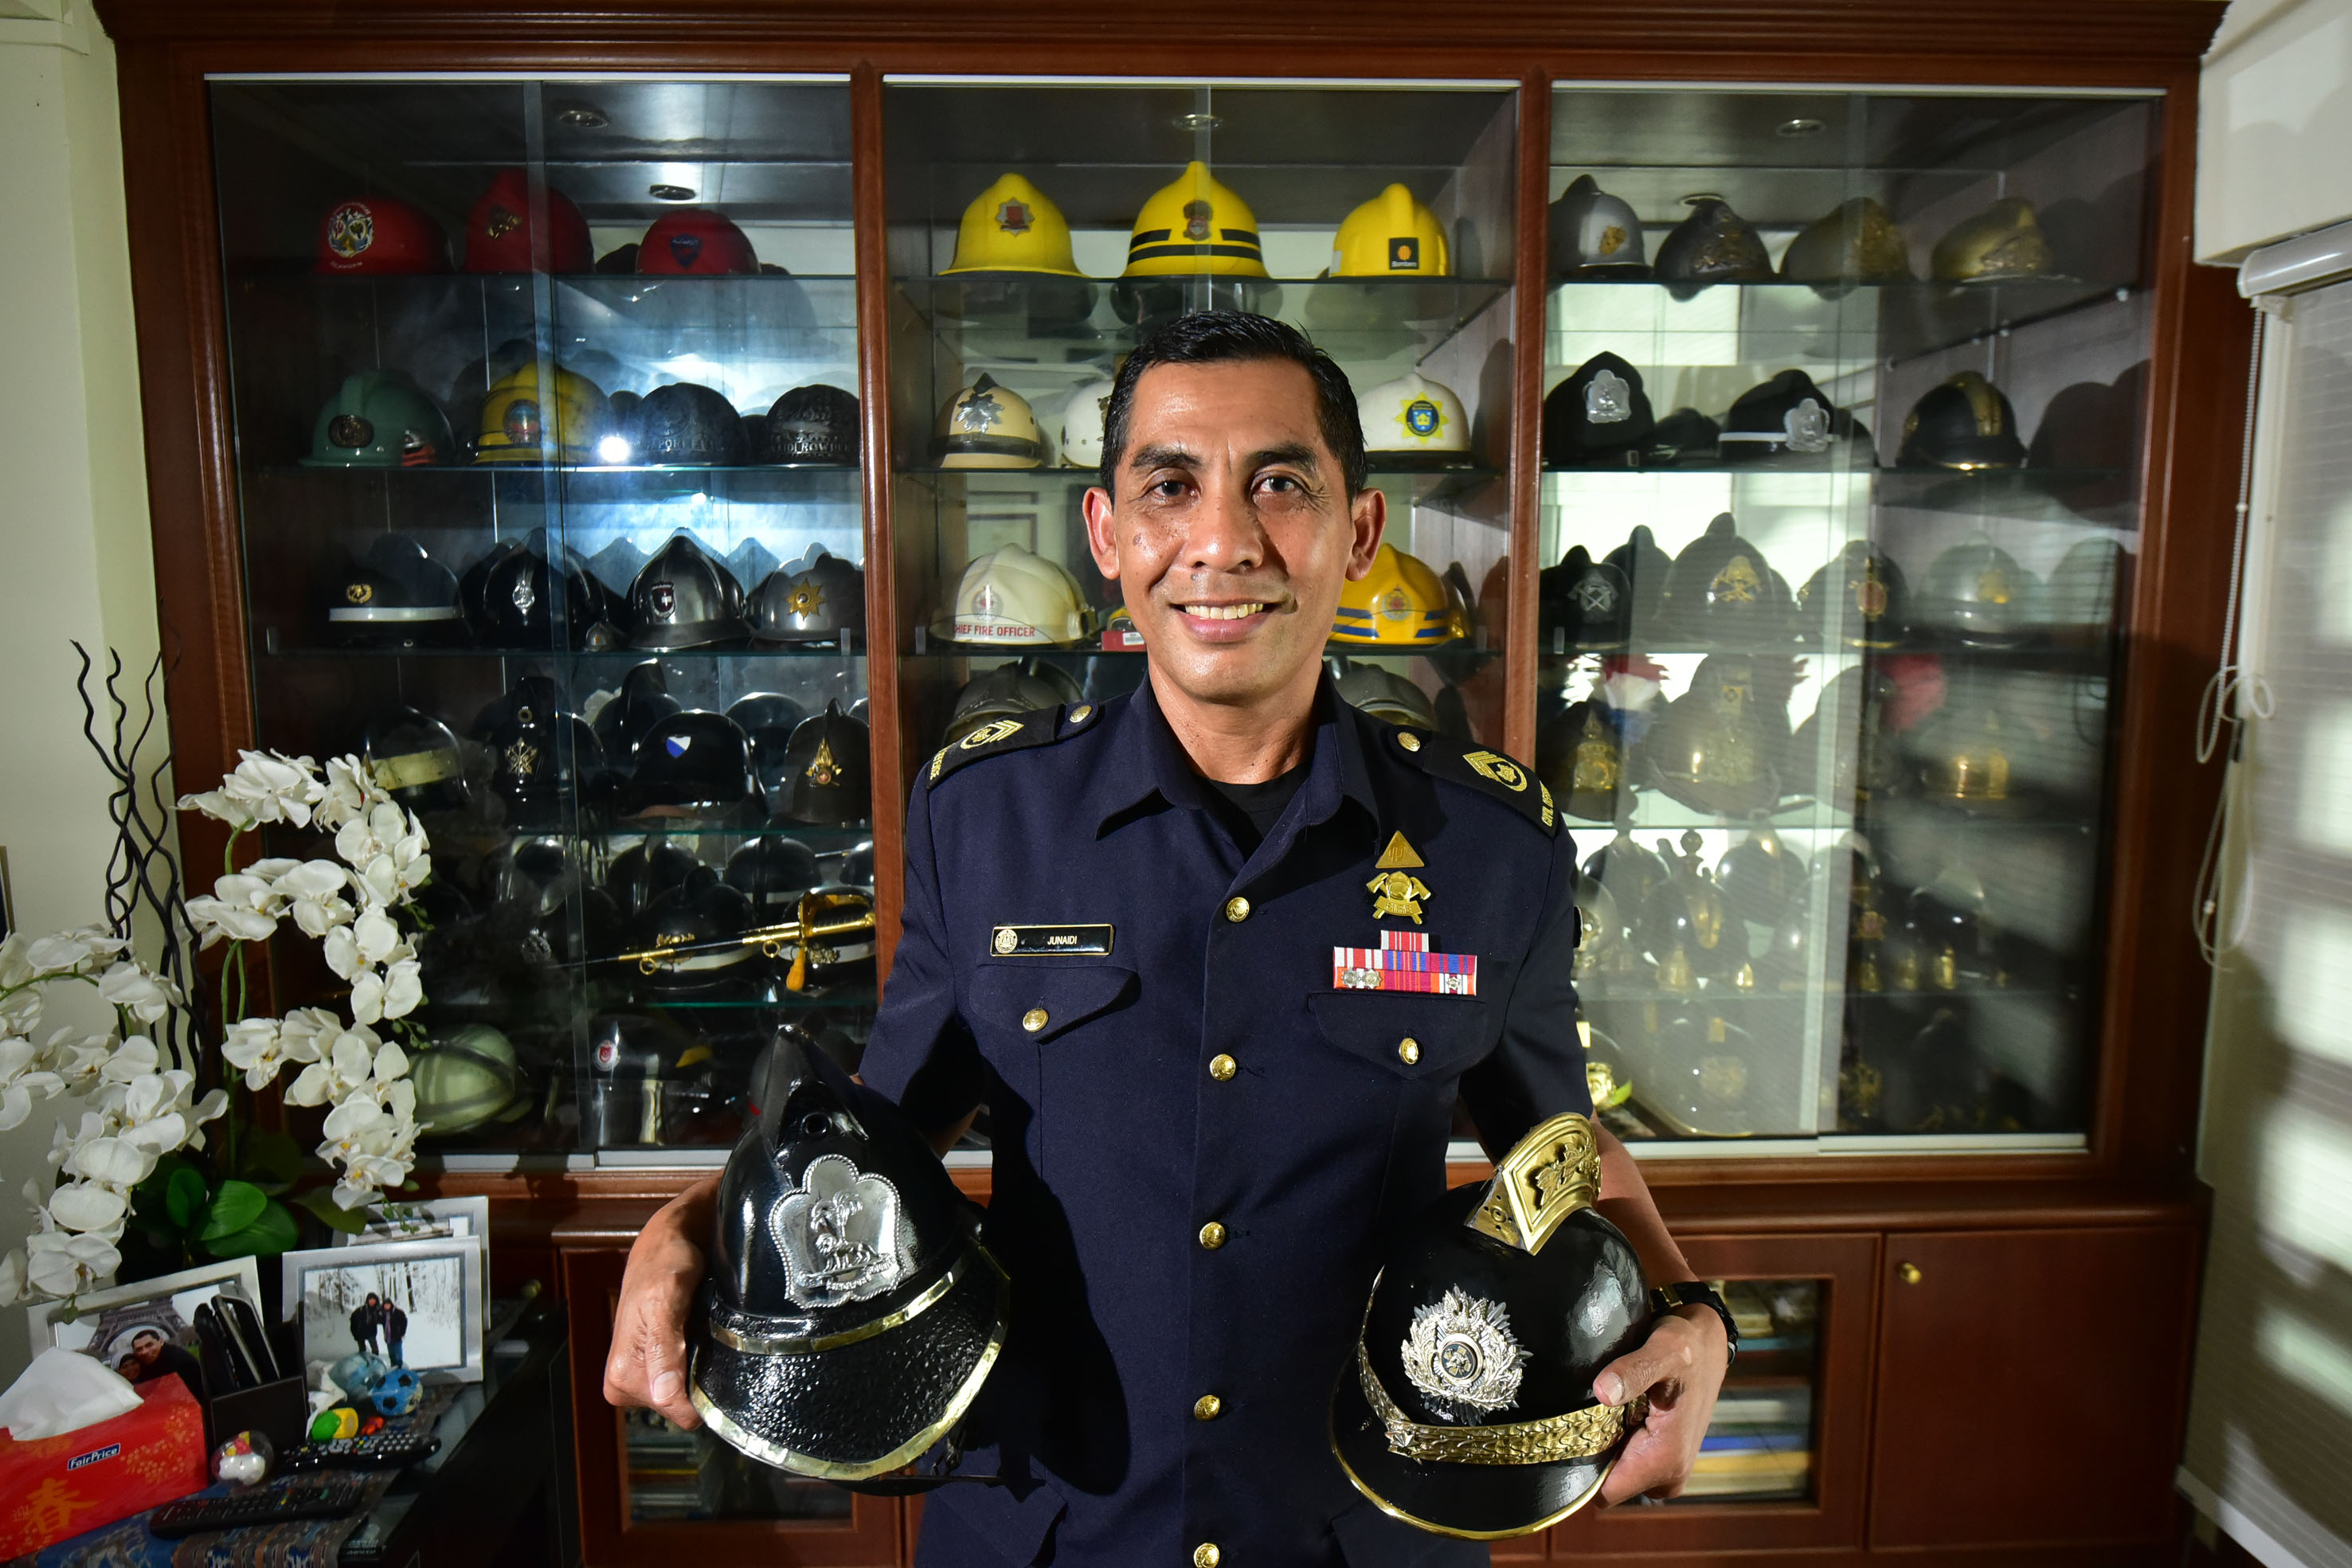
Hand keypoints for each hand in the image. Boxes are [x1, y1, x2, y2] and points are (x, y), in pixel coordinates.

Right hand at [603, 1175, 718, 1429]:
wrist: (667, 1243)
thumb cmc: (663, 1264)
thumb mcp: (665, 1300)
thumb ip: (664, 1348)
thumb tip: (662, 1395)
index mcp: (620, 1378)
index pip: (677, 1413)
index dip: (701, 1390)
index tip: (709, 1353)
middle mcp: (627, 1384)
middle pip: (683, 1406)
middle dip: (699, 1373)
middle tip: (700, 1333)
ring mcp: (644, 1377)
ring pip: (689, 1391)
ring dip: (701, 1363)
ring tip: (697, 1330)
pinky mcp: (658, 1366)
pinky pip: (690, 1376)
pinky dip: (700, 1356)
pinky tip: (697, 1334)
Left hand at [1593, 1305, 1728, 1503]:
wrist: (1706, 1347)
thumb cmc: (1686, 1347)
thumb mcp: (1662, 1351)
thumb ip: (1634, 1371)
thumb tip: (1603, 1392)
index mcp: (1665, 1461)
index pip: (1604, 1492)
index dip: (1580, 1470)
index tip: (1566, 1435)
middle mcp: (1668, 1477)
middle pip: (1607, 1485)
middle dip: (1589, 1457)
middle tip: (1582, 1415)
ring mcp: (1667, 1473)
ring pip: (1614, 1475)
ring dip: (1601, 1448)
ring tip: (1598, 1411)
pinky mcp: (1662, 1463)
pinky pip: (1625, 1464)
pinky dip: (1613, 1443)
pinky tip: (1611, 1415)